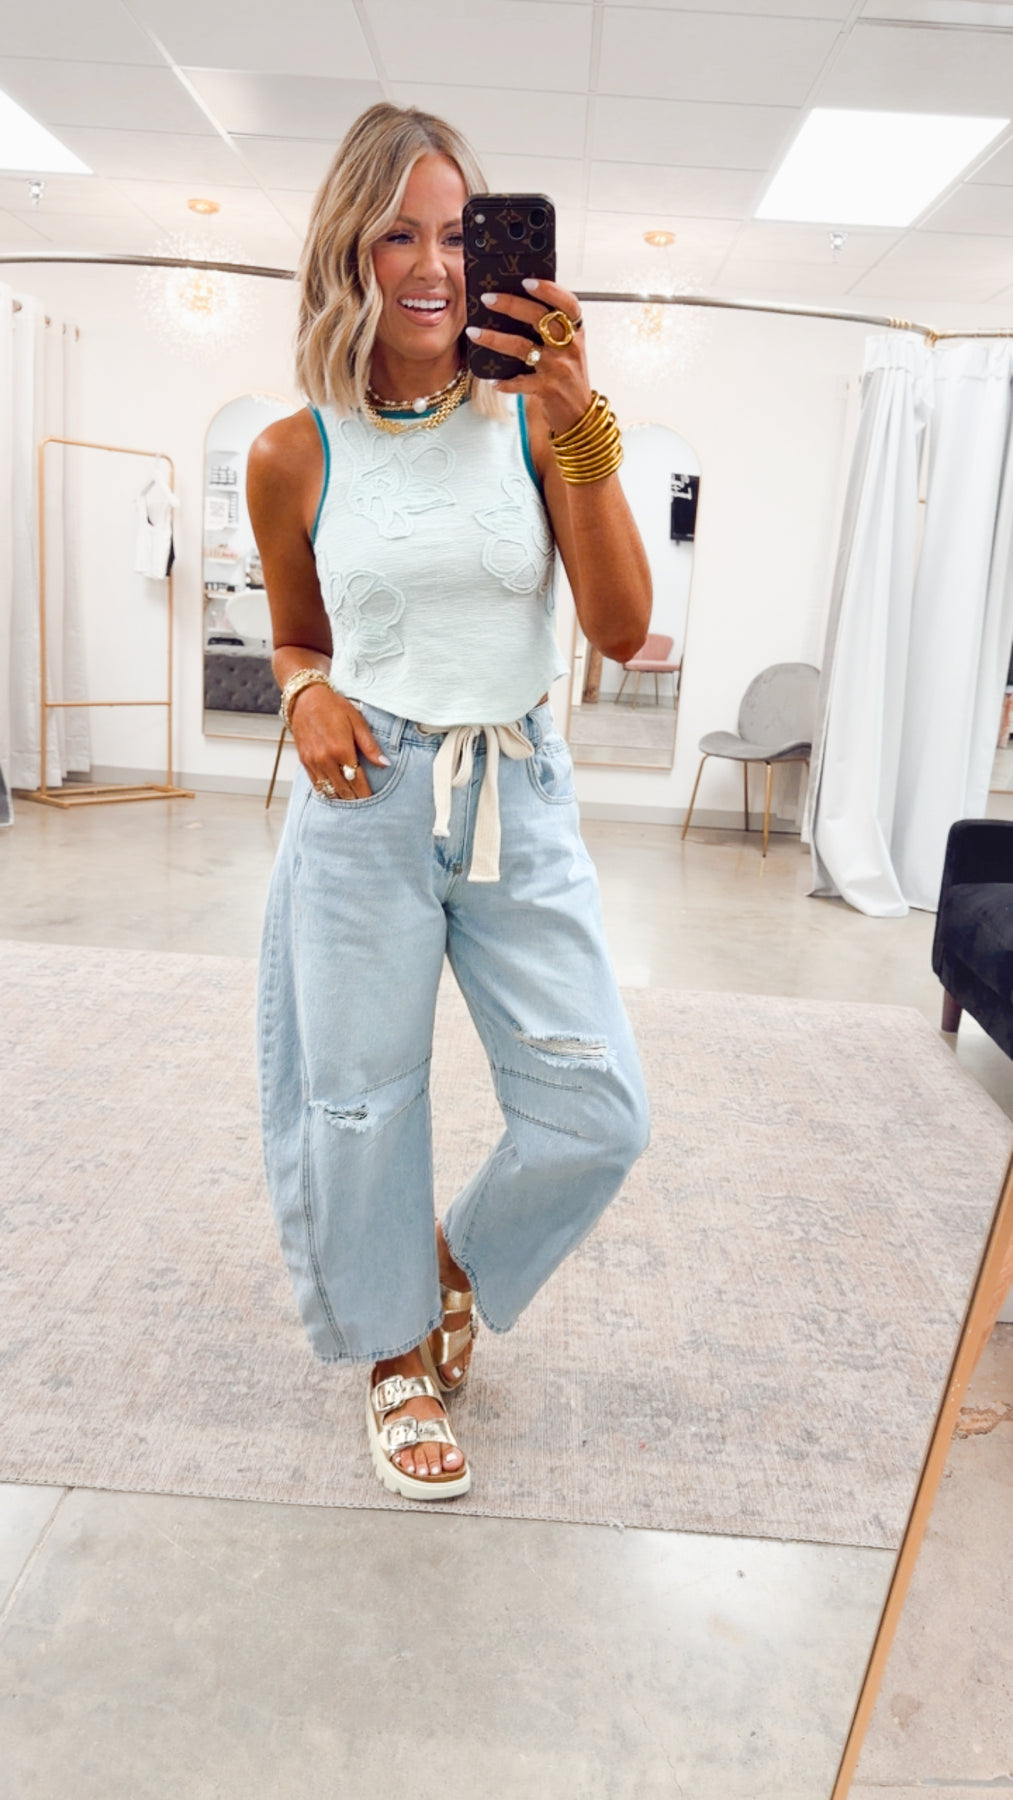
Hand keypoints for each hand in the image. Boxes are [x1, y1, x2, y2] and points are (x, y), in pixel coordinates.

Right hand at [289, 685, 388, 799]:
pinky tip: (335, 794)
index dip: (366, 793)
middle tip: (365, 805)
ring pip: (329, 790)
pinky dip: (327, 791)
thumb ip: (370, 746)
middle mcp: (325, 759)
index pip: (357, 781)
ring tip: (352, 802)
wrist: (305, 699)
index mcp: (341, 750)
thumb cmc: (334, 707)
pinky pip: (316, 784)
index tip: (373, 800)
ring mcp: (313, 762)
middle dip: (355, 798)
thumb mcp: (357, 722)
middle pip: (344, 789)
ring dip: (341, 798)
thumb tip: (385, 764)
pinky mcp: (304, 761)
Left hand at [465, 277, 590, 435]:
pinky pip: (520, 382)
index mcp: (576, 331)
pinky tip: (491, 379)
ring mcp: (558, 368)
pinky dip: (504, 381)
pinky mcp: (547, 389)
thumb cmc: (568, 375)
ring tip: (473, 332)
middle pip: (539, 318)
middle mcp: (569, 346)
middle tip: (487, 298)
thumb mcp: (568, 347)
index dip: (548, 290)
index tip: (526, 281)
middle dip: (511, 305)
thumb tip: (517, 302)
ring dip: (495, 339)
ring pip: (522, 347)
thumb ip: (552, 327)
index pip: (567, 303)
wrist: (579, 414)